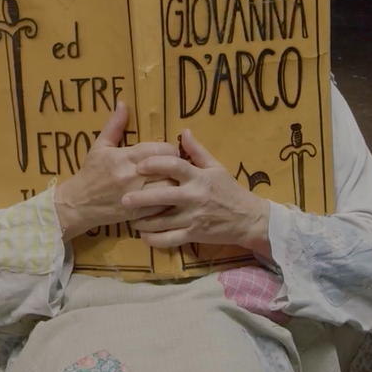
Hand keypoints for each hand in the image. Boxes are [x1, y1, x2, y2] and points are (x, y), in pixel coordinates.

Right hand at [53, 102, 178, 239]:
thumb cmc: (90, 172)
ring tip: (176, 181)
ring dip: (175, 184)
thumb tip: (123, 103)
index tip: (170, 151)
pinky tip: (169, 197)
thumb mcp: (99, 146)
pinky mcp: (138, 213)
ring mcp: (136, 196)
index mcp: (124, 158)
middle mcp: (132, 177)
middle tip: (177, 166)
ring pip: (168, 188)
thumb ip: (114, 125)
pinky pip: (162, 207)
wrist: (78, 203)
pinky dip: (169, 201)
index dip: (170, 149)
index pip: (159, 150)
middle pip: (168, 168)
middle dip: (176, 166)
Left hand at [123, 129, 271, 252]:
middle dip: (141, 198)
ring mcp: (193, 218)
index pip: (175, 166)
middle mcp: (194, 197)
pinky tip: (144, 236)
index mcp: (199, 177)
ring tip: (129, 218)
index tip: (139, 165)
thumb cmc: (229, 190)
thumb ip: (197, 151)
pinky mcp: (194, 235)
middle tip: (123, 198)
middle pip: (163, 196)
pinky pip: (171, 239)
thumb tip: (183, 131)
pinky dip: (155, 239)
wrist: (248, 218)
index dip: (155, 164)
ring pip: (163, 221)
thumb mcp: (216, 167)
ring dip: (144, 221)